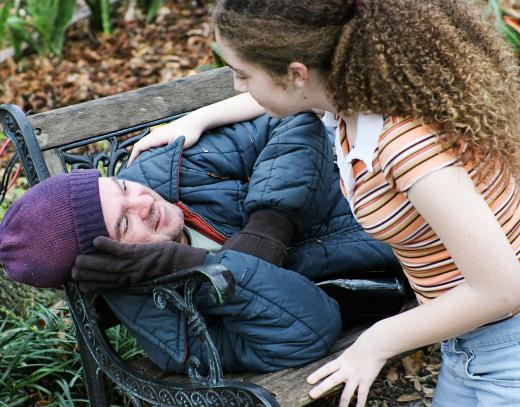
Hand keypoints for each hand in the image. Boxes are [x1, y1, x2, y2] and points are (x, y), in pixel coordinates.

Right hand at [71, 236, 206, 290]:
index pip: (108, 285)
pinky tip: (96, 241)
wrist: (182, 262)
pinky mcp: (140, 253)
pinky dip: (108, 246)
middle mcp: (131, 275)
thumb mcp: (147, 275)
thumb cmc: (165, 267)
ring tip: (78, 260)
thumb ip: (132, 276)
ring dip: (92, 263)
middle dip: (87, 275)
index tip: (78, 284)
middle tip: (72, 272)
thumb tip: (121, 274)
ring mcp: (135, 264)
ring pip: (109, 265)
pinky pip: (121, 250)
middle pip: (105, 276)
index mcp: (132, 281)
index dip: (92, 285)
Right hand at [127, 114, 204, 164]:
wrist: (196, 121)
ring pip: (145, 144)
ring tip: (140, 165)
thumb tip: (160, 161)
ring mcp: (159, 133)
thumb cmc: (190, 133)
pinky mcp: (163, 134)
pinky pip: (151, 143)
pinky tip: (151, 157)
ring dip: (141, 153)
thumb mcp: (180, 144)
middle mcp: (155, 134)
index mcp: (157, 137)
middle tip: (134, 170)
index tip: (130, 168)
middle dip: (135, 157)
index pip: (139, 147)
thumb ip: (169, 152)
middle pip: (140, 145)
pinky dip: (147, 150)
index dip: (133, 158)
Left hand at [307, 333, 386, 406]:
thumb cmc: (364, 344)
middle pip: (331, 381)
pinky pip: (362, 395)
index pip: (326, 368)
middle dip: (321, 388)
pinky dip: (360, 404)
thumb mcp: (350, 351)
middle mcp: (346, 370)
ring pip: (347, 393)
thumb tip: (342, 365)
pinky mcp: (366, 381)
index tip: (308, 381)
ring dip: (342, 404)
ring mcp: (356, 377)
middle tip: (311, 395)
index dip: (317, 374)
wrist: (376, 345)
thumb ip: (345, 360)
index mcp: (341, 361)